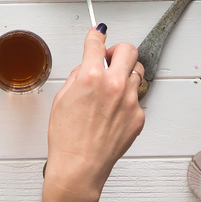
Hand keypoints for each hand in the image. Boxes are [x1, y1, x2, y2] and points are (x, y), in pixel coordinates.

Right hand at [40, 28, 145, 201]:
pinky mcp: (139, 117)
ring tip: (111, 88)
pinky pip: (136, 98)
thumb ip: (78, 75)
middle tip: (110, 59)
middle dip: (118, 50)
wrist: (80, 167)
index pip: (97, 44)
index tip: (97, 34)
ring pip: (136, 73)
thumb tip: (87, 63)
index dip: (95, 36)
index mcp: (92, 77)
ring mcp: (130, 101)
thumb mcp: (62, 98)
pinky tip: (112, 112)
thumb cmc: (67, 138)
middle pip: (129, 49)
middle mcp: (115, 85)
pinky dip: (127, 99)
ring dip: (125, 74)